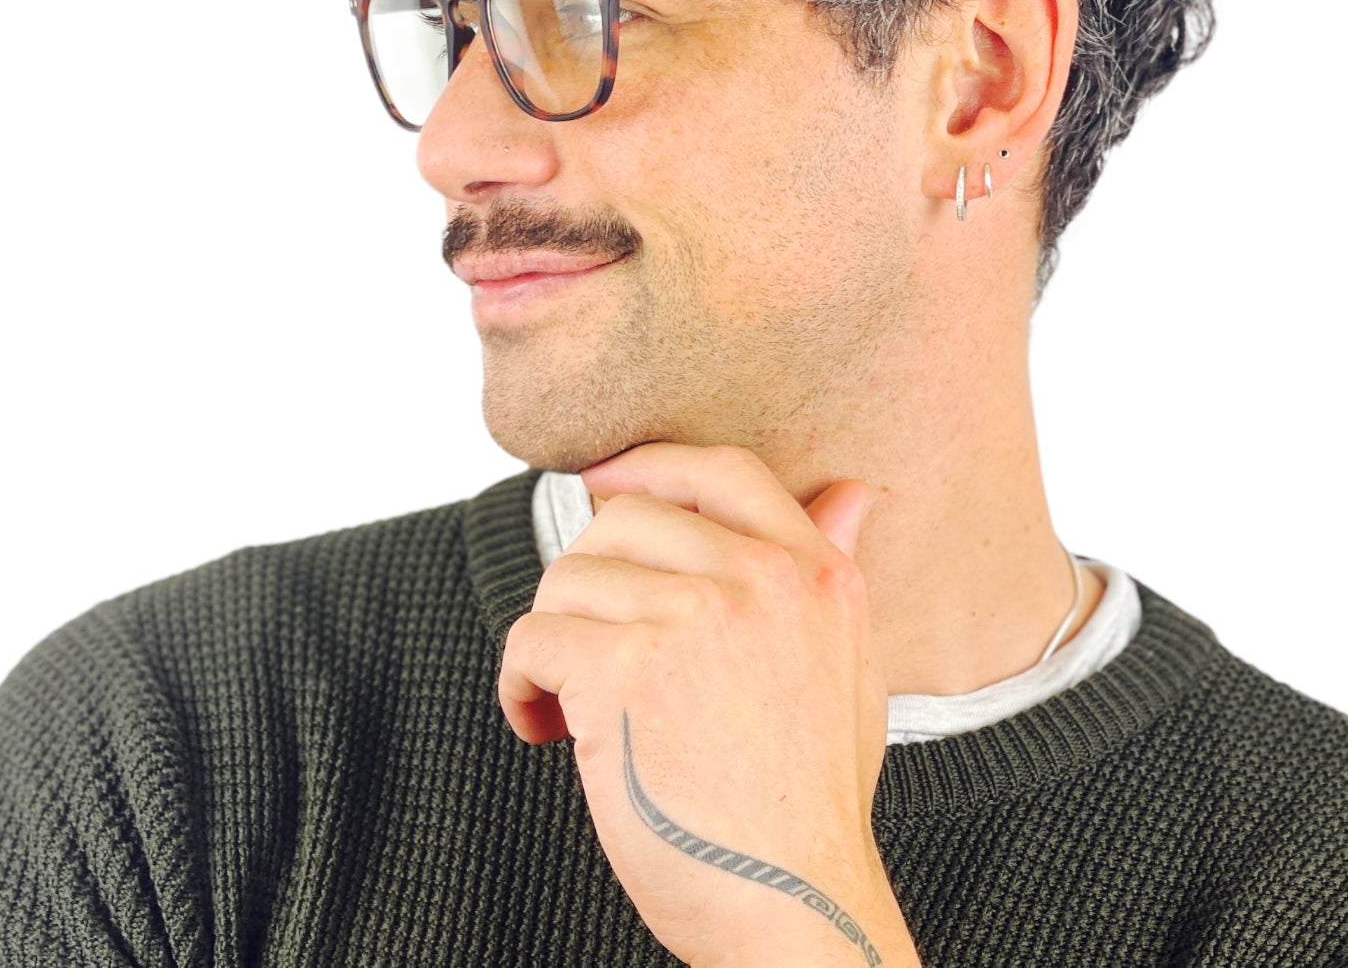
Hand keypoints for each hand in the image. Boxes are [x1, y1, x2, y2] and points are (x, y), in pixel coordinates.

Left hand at [497, 443, 922, 967]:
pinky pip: (532, 640)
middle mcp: (755, 579)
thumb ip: (832, 567)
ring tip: (573, 703)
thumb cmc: (810, 799)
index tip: (603, 479)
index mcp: (812, 573)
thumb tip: (849, 493)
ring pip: (567, 579)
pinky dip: (521, 686)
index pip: (720, 470)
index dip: (651, 465)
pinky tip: (549, 729)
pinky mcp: (622, 671)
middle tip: (589, 645)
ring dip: (554, 639)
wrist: (794, 905)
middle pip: (623, 520)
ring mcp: (687, 618)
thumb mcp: (849, 664)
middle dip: (589, 579)